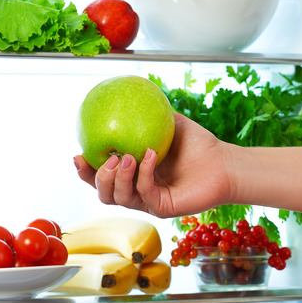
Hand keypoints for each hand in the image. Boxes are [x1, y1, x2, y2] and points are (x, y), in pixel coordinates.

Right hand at [73, 112, 231, 217]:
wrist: (224, 162)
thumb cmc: (199, 145)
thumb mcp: (169, 123)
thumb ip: (148, 114)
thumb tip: (125, 94)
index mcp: (134, 173)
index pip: (102, 176)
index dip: (85, 170)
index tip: (77, 155)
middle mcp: (139, 189)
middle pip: (104, 193)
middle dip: (96, 178)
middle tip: (106, 158)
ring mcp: (150, 200)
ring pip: (119, 198)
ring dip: (117, 177)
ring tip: (126, 156)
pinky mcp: (163, 207)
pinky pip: (144, 193)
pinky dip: (143, 174)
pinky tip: (149, 156)